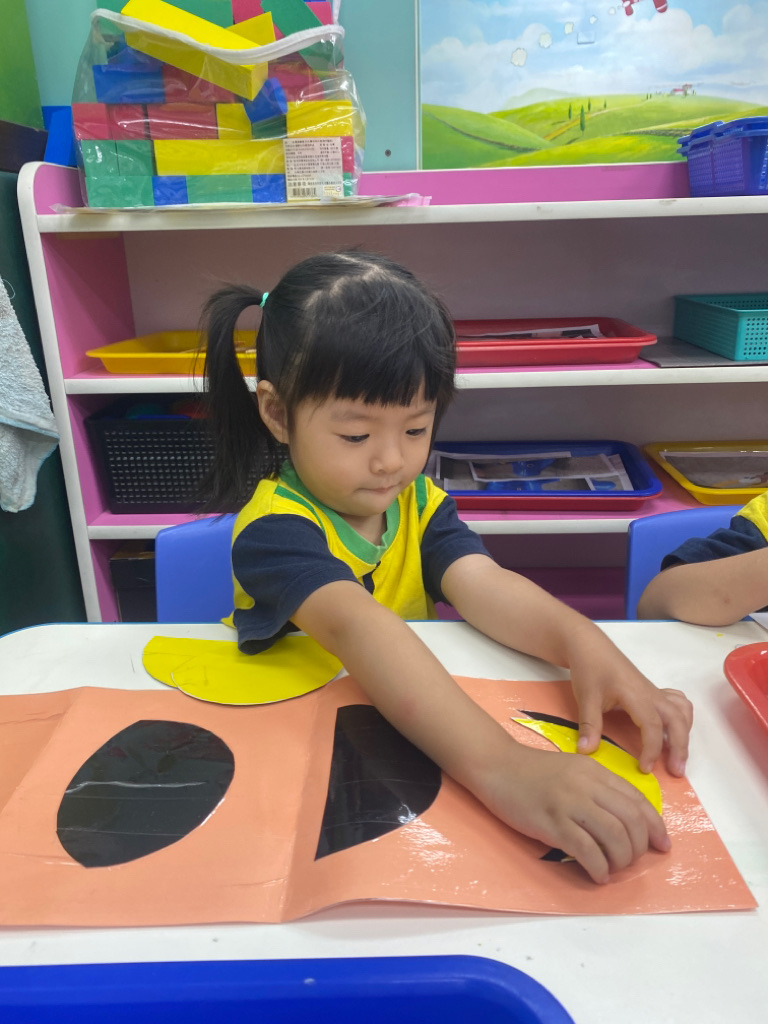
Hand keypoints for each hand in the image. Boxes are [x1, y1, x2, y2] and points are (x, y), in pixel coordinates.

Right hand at [481, 743, 669, 883]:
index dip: (655, 826)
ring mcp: (569, 803)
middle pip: (631, 820)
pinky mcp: (551, 821)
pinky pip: (586, 849)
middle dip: (639, 847)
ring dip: (621, 860)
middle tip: (630, 861)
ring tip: (612, 869)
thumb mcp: (573, 771)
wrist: (497, 766)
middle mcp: (587, 785)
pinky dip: (598, 867)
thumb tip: (623, 821)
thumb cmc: (533, 772)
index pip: (638, 800)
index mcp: (596, 771)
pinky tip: (597, 875)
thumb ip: (598, 789)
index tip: (662, 845)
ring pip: (614, 836)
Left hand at [568, 648, 692, 775]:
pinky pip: (676, 702)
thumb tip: (586, 752)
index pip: (653, 725)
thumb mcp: (585, 696)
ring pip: (681, 711)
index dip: (652, 749)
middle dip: (680, 746)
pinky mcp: (651, 690)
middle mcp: (650, 693)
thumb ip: (588, 724)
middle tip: (676, 771)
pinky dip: (681, 716)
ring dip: (684, 732)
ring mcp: (653, 691)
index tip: (645, 769)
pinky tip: (673, 729)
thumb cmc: (589, 668)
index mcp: (636, 695)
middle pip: (677, 720)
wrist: (589, 645)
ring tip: (677, 755)